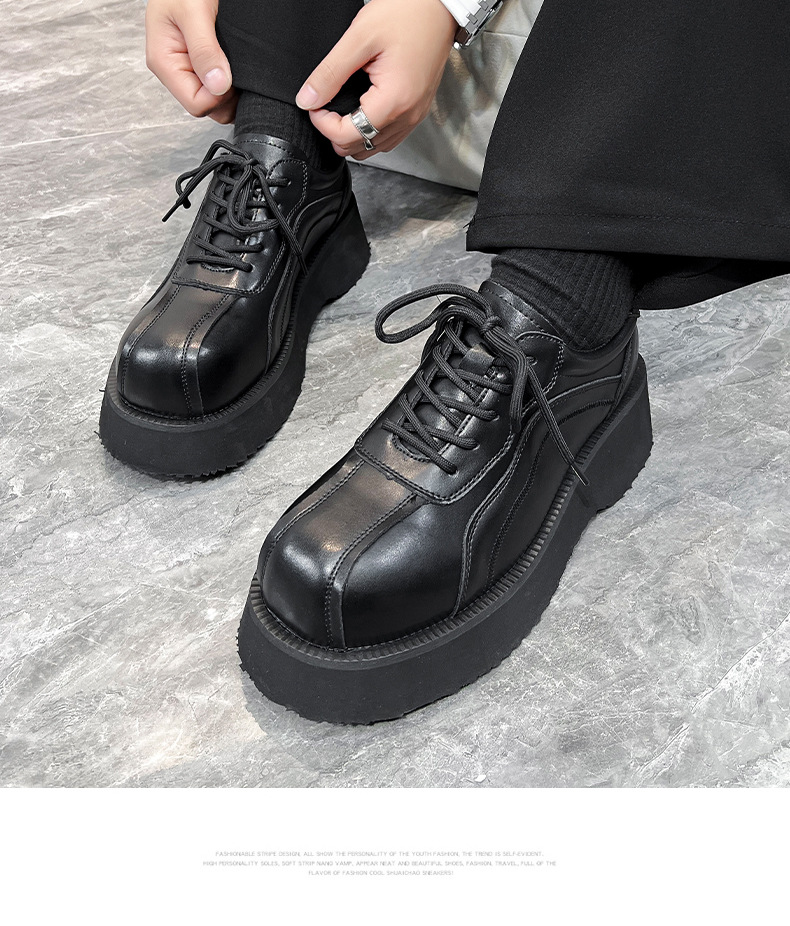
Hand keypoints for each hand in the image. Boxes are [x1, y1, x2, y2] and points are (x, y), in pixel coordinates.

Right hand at [145, 0, 237, 123]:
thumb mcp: (192, 11)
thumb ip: (204, 49)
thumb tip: (217, 85)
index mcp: (164, 62)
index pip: (196, 104)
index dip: (218, 97)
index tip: (230, 76)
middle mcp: (176, 70)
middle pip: (208, 106)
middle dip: (226, 95)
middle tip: (235, 65)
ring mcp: (190, 69)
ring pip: (216, 100)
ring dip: (232, 87)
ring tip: (235, 60)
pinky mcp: (203, 65)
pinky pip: (222, 87)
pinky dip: (234, 80)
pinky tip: (235, 62)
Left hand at [295, 0, 456, 159]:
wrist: (438, 5)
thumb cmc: (408, 13)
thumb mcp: (360, 38)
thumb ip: (330, 72)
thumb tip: (308, 99)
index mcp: (394, 100)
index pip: (348, 136)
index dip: (323, 124)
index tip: (315, 105)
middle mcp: (408, 115)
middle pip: (360, 147)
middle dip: (335, 130)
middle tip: (326, 104)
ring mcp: (415, 115)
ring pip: (374, 147)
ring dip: (352, 134)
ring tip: (342, 107)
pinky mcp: (417, 110)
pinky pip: (389, 137)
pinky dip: (370, 130)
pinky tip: (361, 111)